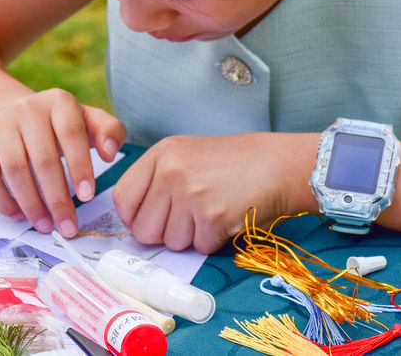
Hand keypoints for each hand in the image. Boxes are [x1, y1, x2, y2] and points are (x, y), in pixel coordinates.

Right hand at [0, 88, 125, 235]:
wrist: (10, 110)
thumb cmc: (59, 123)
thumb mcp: (88, 120)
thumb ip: (110, 132)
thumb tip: (111, 153)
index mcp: (59, 101)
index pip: (71, 134)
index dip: (80, 167)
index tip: (87, 197)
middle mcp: (27, 108)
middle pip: (43, 158)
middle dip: (57, 198)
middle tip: (67, 226)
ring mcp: (0, 123)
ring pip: (14, 170)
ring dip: (31, 204)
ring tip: (45, 225)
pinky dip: (3, 201)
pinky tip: (19, 215)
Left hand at [112, 132, 316, 253]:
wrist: (277, 163)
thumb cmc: (232, 162)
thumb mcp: (186, 155)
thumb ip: (156, 180)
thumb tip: (133, 220)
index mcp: (161, 153)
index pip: (123, 198)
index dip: (133, 217)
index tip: (148, 220)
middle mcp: (171, 171)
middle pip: (144, 229)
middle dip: (164, 232)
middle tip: (188, 218)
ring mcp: (191, 194)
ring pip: (171, 242)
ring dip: (191, 237)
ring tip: (211, 211)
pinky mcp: (212, 216)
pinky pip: (199, 247)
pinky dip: (213, 240)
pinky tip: (227, 217)